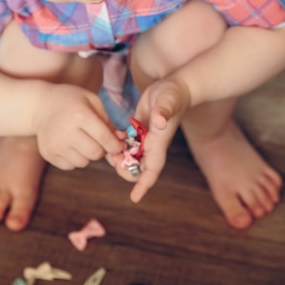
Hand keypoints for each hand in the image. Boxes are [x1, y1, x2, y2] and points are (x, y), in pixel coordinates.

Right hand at [35, 83, 124, 169]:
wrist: (40, 105)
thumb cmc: (71, 100)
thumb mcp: (91, 101)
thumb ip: (108, 122)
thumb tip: (121, 141)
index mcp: (80, 115)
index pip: (105, 139)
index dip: (116, 145)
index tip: (120, 145)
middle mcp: (66, 131)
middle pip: (96, 154)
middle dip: (102, 149)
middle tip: (97, 139)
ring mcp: (55, 144)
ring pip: (84, 162)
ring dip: (88, 154)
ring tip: (81, 139)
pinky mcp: (48, 153)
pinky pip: (70, 166)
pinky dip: (75, 158)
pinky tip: (70, 144)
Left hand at [109, 76, 190, 201]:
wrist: (175, 86)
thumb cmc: (174, 95)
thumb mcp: (168, 101)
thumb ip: (164, 111)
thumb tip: (160, 122)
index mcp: (158, 142)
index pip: (152, 170)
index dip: (143, 184)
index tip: (134, 197)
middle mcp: (152, 144)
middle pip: (138, 167)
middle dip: (124, 169)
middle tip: (113, 158)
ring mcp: (146, 137)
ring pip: (131, 156)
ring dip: (120, 157)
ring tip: (110, 147)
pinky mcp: (140, 128)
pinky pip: (128, 143)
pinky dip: (120, 144)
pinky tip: (114, 135)